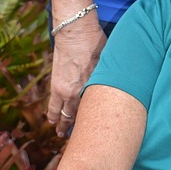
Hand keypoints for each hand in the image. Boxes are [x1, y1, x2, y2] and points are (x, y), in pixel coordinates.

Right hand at [48, 19, 106, 135]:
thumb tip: (118, 84)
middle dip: (73, 128)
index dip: (94, 123)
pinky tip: (52, 118)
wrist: (74, 32)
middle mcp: (75, 93)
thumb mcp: (107, 63)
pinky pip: (53, 103)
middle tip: (72, 137)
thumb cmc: (95, 44)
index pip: (92, 112)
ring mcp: (62, 89)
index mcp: (90, 88)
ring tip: (59, 131)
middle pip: (74, 117)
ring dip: (60, 122)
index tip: (96, 131)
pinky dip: (52, 112)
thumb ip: (107, 78)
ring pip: (60, 112)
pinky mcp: (55, 83)